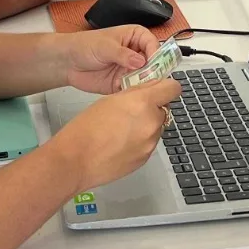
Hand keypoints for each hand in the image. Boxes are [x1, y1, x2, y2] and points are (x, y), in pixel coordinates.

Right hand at [52, 79, 182, 192]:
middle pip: (163, 110)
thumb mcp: (110, 100)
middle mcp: (152, 123)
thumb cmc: (86, 128)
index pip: (172, 89)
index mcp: (143, 103)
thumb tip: (149, 90)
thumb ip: (134, 94)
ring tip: (120, 130)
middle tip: (130, 112)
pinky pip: (148, 144)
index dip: (166, 87)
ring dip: (145, 126)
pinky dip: (139, 141)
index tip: (159, 89)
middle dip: (151, 109)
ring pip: (156, 128)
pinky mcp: (145, 159)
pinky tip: (119, 143)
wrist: (76, 160)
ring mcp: (150, 143)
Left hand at [59, 25, 162, 93]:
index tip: (152, 63)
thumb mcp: (105, 46)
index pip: (152, 44)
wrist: (68, 62)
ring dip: (144, 83)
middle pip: (153, 63)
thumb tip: (140, 61)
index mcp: (135, 37)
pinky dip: (134, 92)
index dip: (155, 53)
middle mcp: (136, 53)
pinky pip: (134, 89)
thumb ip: (123, 54)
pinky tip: (130, 94)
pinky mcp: (124, 84)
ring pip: (146, 78)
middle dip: (152, 71)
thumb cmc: (85, 46)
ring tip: (138, 87)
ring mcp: (131, 70)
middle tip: (148, 79)